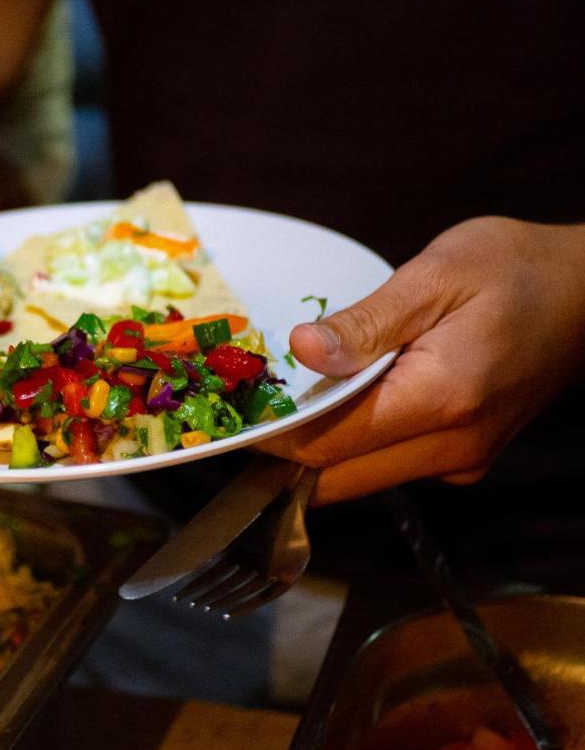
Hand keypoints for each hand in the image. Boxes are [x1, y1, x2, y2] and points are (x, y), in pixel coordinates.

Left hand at [257, 217, 584, 504]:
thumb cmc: (515, 270)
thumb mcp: (436, 276)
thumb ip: (366, 323)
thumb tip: (302, 351)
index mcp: (440, 400)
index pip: (328, 445)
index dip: (273, 436)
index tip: (234, 415)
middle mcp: (452, 448)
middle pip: (336, 477)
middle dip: (285, 453)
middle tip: (245, 413)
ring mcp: (461, 461)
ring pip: (359, 479)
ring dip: (317, 452)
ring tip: (284, 405)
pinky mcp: (463, 460)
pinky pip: (387, 468)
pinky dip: (353, 447)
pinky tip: (338, 406)